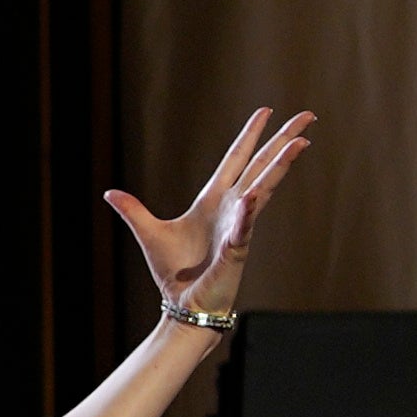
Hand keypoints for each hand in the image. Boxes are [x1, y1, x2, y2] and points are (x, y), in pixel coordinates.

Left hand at [106, 104, 318, 319]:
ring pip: (264, 188)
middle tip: (307, 116)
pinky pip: (244, 226)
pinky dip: (250, 210)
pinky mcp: (235, 249)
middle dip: (282, 140)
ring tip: (300, 142)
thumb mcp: (150, 233)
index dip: (251, 135)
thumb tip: (109, 193)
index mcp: (214, 201)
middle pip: (261, 166)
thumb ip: (133, 211)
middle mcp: (232, 208)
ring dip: (280, 166)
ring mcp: (238, 226)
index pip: (237, 159)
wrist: (183, 305)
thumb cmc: (175, 273)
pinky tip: (257, 193)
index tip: (266, 111)